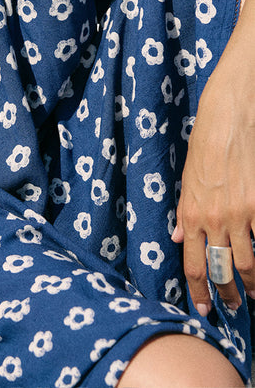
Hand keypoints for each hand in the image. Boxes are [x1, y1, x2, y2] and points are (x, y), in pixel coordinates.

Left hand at [172, 13, 254, 314]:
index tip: (204, 309)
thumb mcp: (186, 177)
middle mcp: (215, 219)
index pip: (193, 265)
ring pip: (249, 264)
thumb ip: (183, 210)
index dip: (199, 292)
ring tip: (253, 291)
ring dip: (251, 283)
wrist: (230, 114)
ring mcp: (242, 214)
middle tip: (232, 306)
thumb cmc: (205, 142)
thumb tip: (177, 237)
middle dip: (228, 295)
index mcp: (191, 213)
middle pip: (222, 272)